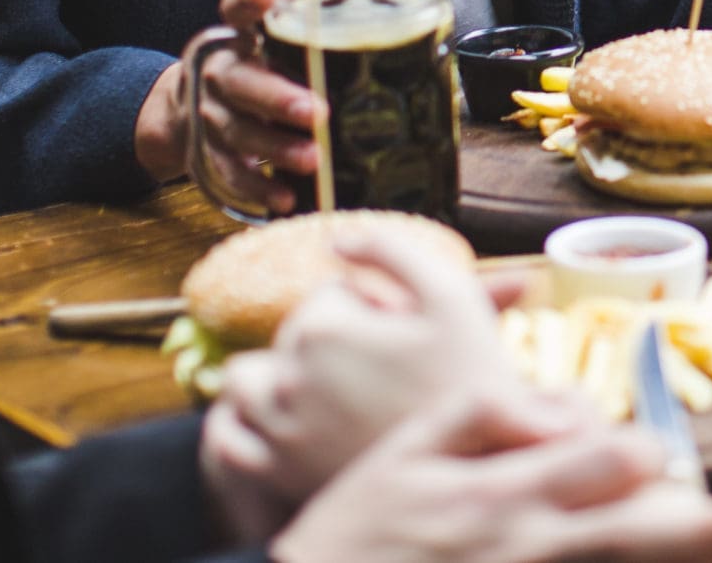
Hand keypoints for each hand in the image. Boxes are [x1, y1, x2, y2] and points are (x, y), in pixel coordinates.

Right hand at [134, 0, 319, 209]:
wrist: (182, 109)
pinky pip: (229, 173)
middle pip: (242, 83)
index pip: (236, 7)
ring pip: (237, 131)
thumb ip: (294, 11)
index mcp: (233, 36)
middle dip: (279, 99)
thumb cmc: (249, 66)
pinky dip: (257, 188)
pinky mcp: (206, 155)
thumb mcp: (264, 36)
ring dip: (275, 148)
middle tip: (317, 111)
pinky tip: (286, 197)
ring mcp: (208, 117)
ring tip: (313, 159)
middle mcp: (216, 73)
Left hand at [203, 226, 551, 527]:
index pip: (333, 293)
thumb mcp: (450, 294)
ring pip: (247, 380)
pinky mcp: (275, 474)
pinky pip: (228, 439)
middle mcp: (287, 375)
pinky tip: (279, 421)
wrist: (483, 468)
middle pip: (295, 334)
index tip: (410, 331)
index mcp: (323, 327)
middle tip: (390, 365)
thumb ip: (390, 250)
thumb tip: (337, 238)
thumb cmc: (472, 378)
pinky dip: (240, 423)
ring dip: (276, 373)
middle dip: (336, 339)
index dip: (376, 305)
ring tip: (331, 389)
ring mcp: (277, 428)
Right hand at [263, 390, 711, 562]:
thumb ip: (489, 414)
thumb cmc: (361, 529)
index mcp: (499, 496)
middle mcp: (527, 550)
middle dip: (711, 530)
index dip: (631, 461)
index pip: (585, 467)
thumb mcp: (406, 454)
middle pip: (635, 537)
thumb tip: (565, 405)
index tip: (670, 456)